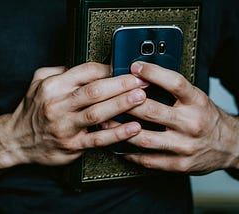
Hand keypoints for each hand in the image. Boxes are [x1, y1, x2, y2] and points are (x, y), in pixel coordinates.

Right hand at [4, 63, 147, 165]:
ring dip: (122, 104)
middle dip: (121, 84)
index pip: (85, 72)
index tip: (124, 68)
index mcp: (52, 86)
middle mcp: (57, 105)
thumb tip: (90, 67)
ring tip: (141, 97)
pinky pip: (97, 139)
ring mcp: (64, 126)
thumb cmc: (32, 110)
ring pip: (97, 113)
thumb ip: (61, 71)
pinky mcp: (71, 145)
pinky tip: (133, 128)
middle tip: (141, 80)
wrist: (16, 140)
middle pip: (94, 91)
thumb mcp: (38, 82)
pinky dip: (116, 133)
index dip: (108, 69)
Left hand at [103, 61, 238, 174]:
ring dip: (120, 131)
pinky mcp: (179, 164)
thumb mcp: (196, 98)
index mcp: (197, 102)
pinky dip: (130, 152)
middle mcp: (192, 123)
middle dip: (126, 104)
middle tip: (108, 98)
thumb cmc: (206, 117)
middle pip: (152, 111)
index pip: (174, 83)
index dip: (153, 73)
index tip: (135, 66)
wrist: (229, 146)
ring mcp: (185, 146)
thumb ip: (173, 90)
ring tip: (104, 122)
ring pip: (145, 138)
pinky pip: (148, 160)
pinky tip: (118, 145)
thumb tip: (142, 76)